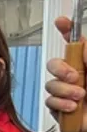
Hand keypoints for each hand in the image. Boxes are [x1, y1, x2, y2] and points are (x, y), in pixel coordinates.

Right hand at [44, 16, 86, 131]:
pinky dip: (60, 104)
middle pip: (54, 63)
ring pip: (50, 84)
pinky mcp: (59, 109)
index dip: (66, 30)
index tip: (62, 22)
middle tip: (75, 76)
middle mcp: (75, 77)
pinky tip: (73, 107)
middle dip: (60, 69)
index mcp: (86, 66)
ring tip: (79, 97)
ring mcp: (66, 93)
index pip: (74, 44)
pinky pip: (49, 101)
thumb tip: (82, 47)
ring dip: (64, 90)